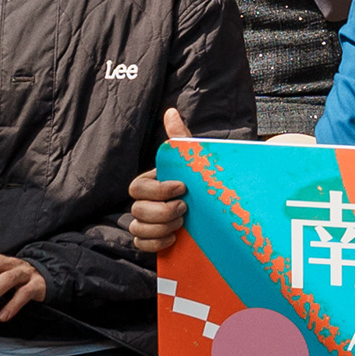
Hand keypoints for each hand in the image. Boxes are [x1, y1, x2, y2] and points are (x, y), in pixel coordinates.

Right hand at [125, 107, 198, 255]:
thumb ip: (181, 138)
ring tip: (182, 224)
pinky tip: (173, 238)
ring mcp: (148, 223)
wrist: (218, 213)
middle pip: (136, 210)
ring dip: (159, 228)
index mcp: (151, 183)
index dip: (157, 190)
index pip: (137, 188)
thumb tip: (171, 112)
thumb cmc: (203, 184)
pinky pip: (140, 244)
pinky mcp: (153, 240)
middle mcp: (146, 203)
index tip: (182, 188)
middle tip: (185, 209)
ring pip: (136, 228)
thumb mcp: (194, 160)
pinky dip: (154, 243)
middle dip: (162, 211)